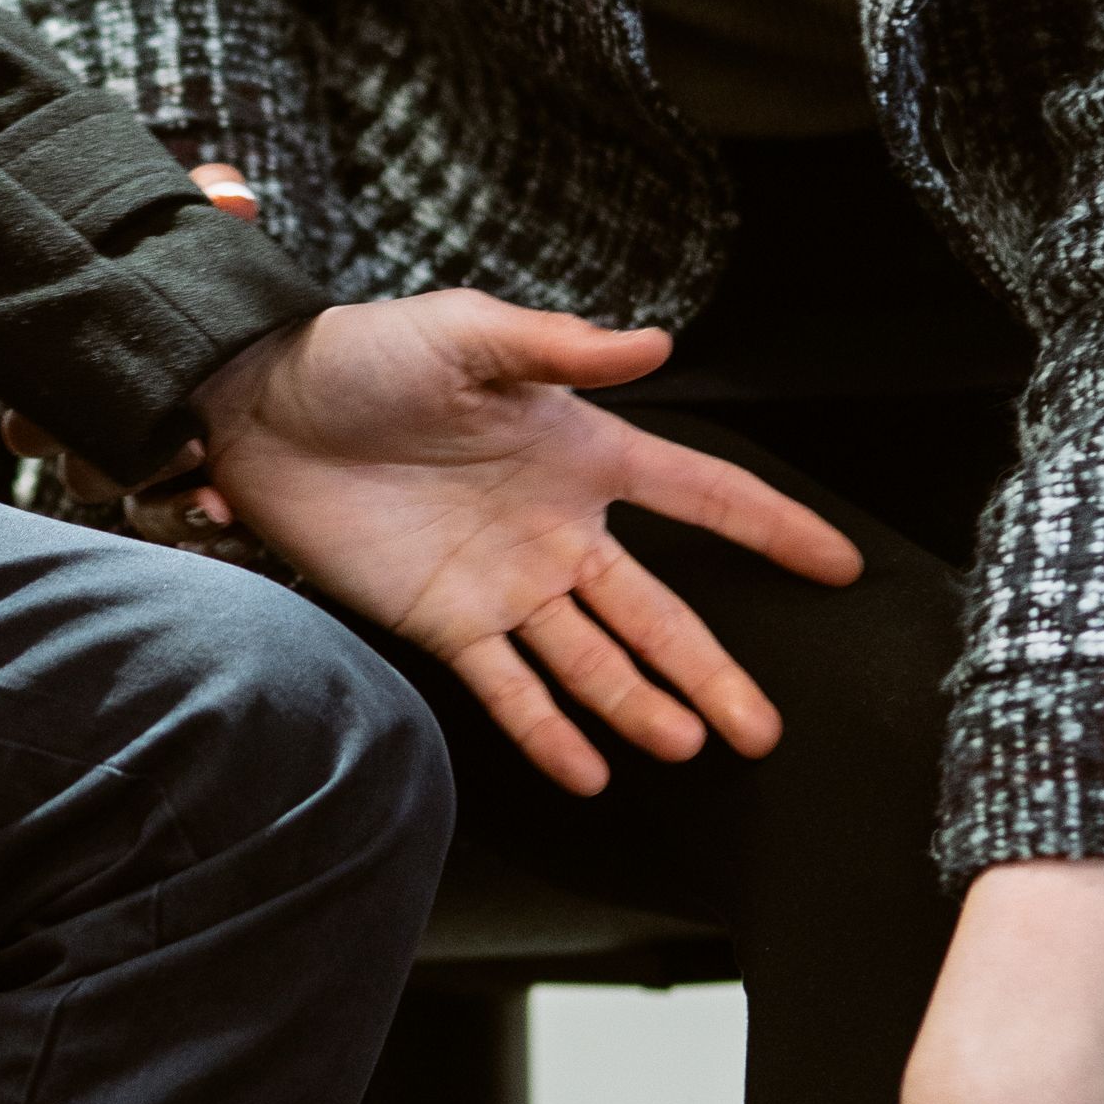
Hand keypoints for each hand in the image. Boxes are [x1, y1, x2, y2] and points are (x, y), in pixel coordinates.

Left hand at [191, 295, 856, 790]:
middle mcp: (559, 531)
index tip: (841, 565)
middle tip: (764, 728)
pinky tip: (590, 771)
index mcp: (584, 453)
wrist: (262, 409)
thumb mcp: (470, 331)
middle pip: (658, 612)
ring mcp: (506, 585)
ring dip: (642, 707)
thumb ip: (561, 347)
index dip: (772, 528)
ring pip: (595, 661)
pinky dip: (549, 730)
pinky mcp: (445, 622)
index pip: (702, 496)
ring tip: (689, 747)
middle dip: (714, 669)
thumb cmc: (368, 354)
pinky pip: (510, 687)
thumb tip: (656, 344)